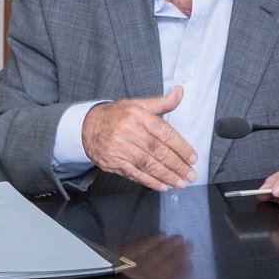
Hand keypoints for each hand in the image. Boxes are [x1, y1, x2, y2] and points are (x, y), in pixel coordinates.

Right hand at [81, 87, 196, 191]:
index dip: (181, 147)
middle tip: (190, 174)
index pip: (164, 133)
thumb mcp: (137, 104)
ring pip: (148, 164)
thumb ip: (161, 102)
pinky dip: (150, 182)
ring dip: (167, 176)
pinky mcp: (113, 161)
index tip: (192, 157)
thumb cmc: (115, 115)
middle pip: (158, 151)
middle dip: (177, 165)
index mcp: (137, 115)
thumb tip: (179, 92)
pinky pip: (135, 174)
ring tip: (180, 182)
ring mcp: (120, 148)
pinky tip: (162, 185)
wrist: (86, 126)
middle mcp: (128, 131)